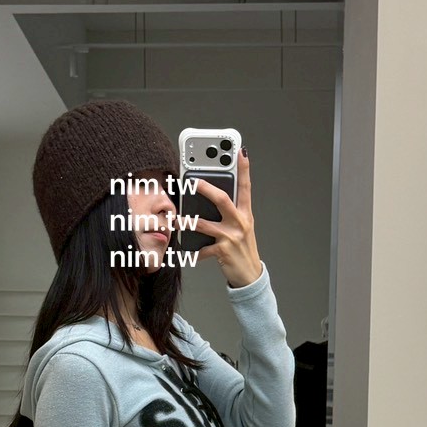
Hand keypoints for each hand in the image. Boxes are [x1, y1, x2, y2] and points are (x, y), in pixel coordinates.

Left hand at [184, 152, 262, 288]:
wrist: (249, 274)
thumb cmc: (242, 248)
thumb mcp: (242, 227)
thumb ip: (232, 212)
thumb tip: (214, 196)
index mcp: (245, 213)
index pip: (245, 187)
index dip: (244, 169)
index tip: (240, 152)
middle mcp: (240, 222)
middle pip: (222, 199)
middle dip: (206, 188)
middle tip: (192, 180)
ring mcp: (231, 237)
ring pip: (205, 224)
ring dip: (188, 222)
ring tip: (177, 219)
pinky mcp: (223, 251)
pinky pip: (203, 249)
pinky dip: (193, 252)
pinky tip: (186, 251)